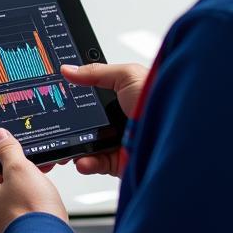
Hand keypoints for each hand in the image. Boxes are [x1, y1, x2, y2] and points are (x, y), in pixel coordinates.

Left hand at [0, 127, 67, 232]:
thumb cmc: (32, 213)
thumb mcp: (21, 170)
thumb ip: (8, 151)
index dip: (14, 173)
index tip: (27, 174)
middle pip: (2, 199)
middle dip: (20, 194)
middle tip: (36, 193)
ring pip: (10, 220)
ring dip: (24, 215)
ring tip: (40, 212)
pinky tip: (40, 228)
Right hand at [61, 61, 148, 176]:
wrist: (176, 127)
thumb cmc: (158, 97)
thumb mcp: (126, 75)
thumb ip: (96, 73)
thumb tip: (69, 69)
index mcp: (119, 99)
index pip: (90, 100)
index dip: (74, 102)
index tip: (58, 100)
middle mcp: (117, 120)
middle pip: (85, 125)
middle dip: (69, 128)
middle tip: (56, 127)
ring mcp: (117, 142)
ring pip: (87, 146)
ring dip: (74, 148)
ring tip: (66, 146)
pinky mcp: (119, 161)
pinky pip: (97, 163)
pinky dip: (87, 163)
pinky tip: (82, 160)